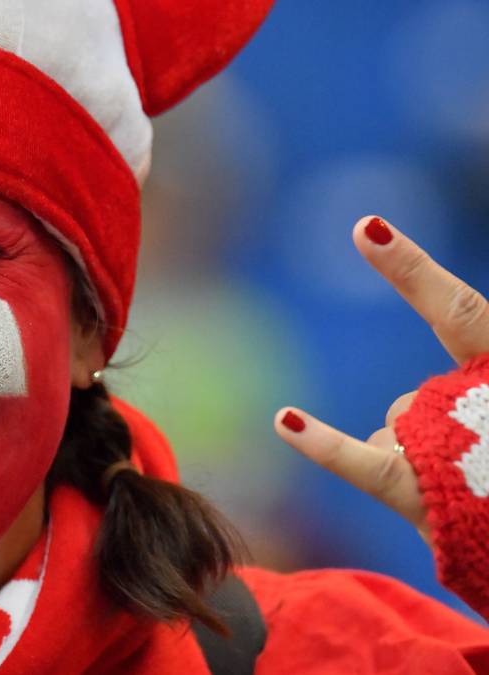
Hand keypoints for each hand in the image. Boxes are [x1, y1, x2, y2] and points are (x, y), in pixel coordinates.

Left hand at [274, 216, 488, 542]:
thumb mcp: (485, 416)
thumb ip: (458, 403)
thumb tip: (392, 430)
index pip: (459, 310)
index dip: (412, 271)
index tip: (368, 228)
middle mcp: (479, 406)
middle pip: (418, 397)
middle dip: (432, 431)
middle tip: (476, 470)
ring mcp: (454, 453)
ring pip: (398, 428)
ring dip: (418, 457)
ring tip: (470, 496)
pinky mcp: (428, 496)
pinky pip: (366, 464)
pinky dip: (325, 445)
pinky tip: (284, 419)